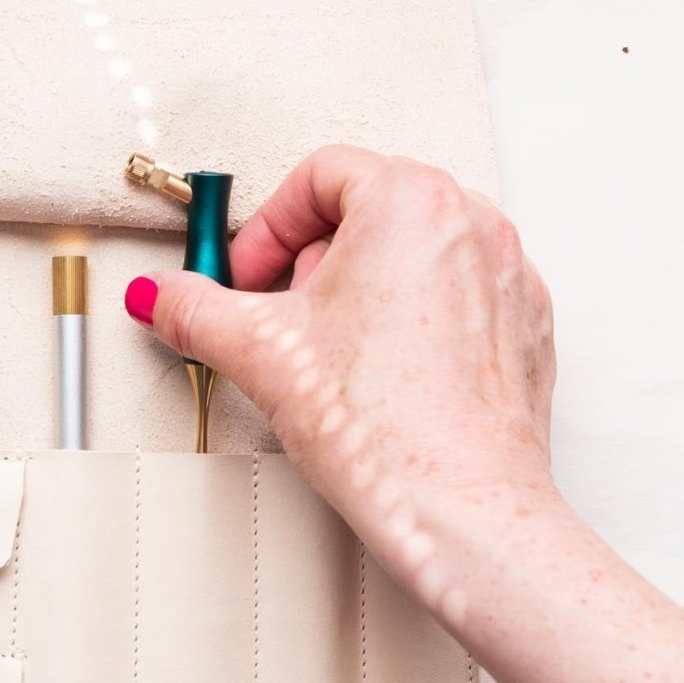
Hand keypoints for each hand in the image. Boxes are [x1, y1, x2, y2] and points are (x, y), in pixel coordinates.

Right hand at [123, 146, 556, 606]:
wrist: (462, 508)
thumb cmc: (385, 426)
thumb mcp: (259, 352)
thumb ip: (193, 308)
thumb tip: (161, 295)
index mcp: (409, 201)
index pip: (319, 174)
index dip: (268, 226)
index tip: (249, 274)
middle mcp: (471, 223)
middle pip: (367, 207)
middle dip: (312, 258)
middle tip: (286, 314)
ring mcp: (507, 272)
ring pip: (412, 249)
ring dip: (360, 286)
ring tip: (334, 350)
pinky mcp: (523, 323)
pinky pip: (453, 292)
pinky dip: (411, 317)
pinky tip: (382, 373)